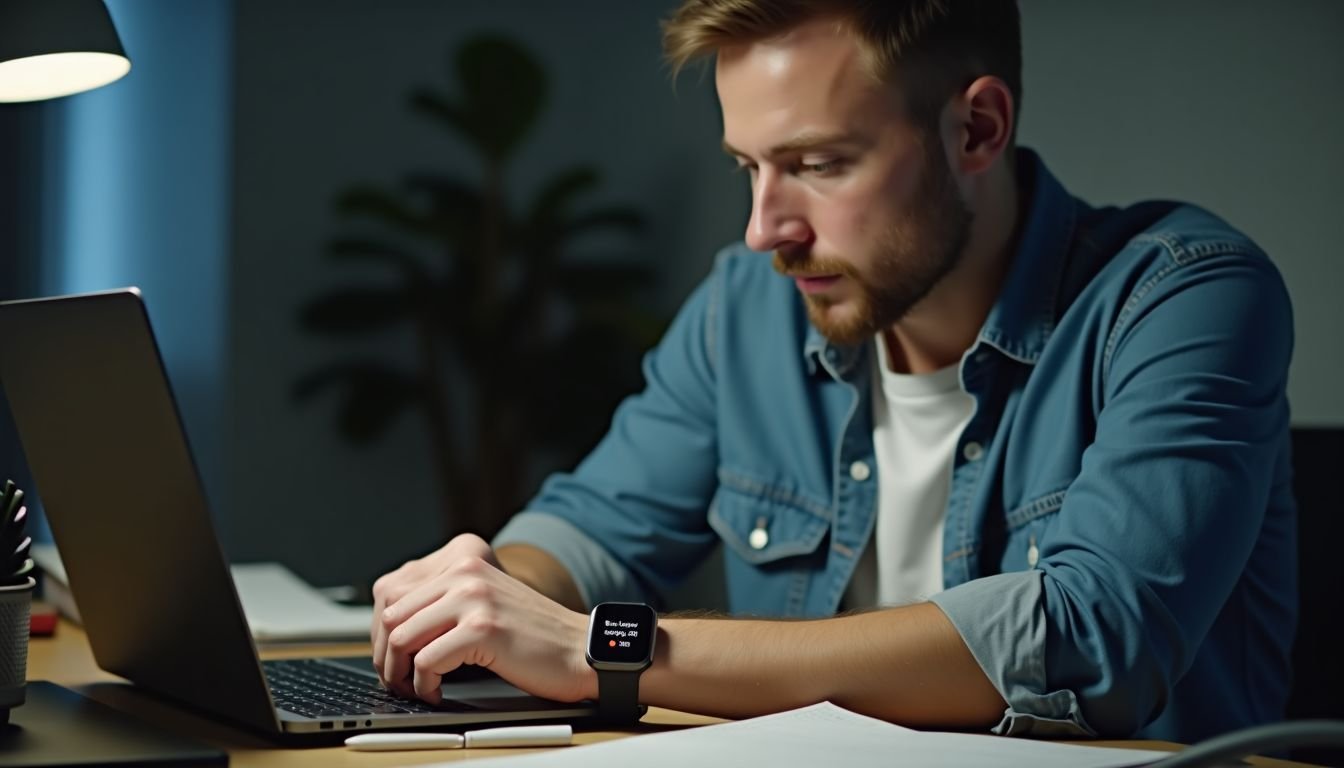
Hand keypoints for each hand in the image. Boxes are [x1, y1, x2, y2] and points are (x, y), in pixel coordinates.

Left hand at [371, 533, 594, 703]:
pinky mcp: (483, 627)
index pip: (391, 589)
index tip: (391, 656)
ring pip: (401, 637)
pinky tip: (438, 691)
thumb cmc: (531, 635)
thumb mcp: (482, 600)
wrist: (579, 648)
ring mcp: (474, 596)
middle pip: (390, 614)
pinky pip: (427, 661)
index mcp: (462, 556)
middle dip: (386, 654)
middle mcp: (465, 568)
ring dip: (401, 672)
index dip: (380, 630)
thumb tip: (387, 626)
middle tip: (399, 679)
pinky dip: (425, 684)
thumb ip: (441, 599)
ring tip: (415, 687)